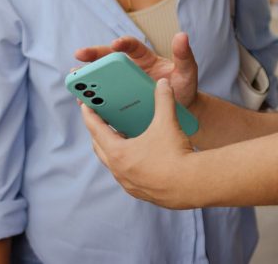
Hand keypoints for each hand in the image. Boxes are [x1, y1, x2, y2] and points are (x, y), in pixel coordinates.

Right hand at [75, 32, 198, 107]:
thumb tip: (182, 36)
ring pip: (103, 79)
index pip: (132, 46)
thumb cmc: (184, 87)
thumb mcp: (187, 71)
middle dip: (94, 55)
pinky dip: (94, 101)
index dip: (123, 43)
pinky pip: (105, 98)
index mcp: (145, 57)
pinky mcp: (121, 101)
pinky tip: (84, 105)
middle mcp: (130, 68)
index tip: (116, 44)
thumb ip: (184, 55)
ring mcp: (124, 85)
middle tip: (79, 54)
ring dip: (88, 78)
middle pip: (109, 58)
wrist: (184, 111)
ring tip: (76, 82)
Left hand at [82, 77, 196, 207]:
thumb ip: (163, 99)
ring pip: (113, 163)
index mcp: (118, 153)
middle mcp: (119, 171)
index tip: (85, 105)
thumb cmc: (176, 154)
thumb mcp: (167, 122)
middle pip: (100, 147)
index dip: (89, 114)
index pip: (95, 129)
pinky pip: (126, 175)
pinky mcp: (141, 192)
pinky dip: (127, 162)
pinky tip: (139, 155)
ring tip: (121, 135)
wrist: (193, 185)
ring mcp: (129, 184)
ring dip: (113, 148)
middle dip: (99, 132)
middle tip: (102, 119)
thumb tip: (163, 84)